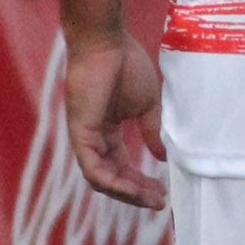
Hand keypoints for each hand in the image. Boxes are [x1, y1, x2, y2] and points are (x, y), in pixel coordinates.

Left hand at [64, 29, 167, 207]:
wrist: (107, 42)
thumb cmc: (125, 65)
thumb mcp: (147, 106)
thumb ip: (153, 131)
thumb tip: (163, 157)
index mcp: (107, 130)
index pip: (121, 165)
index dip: (141, 182)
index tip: (163, 191)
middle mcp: (93, 138)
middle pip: (112, 177)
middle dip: (137, 192)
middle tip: (160, 202)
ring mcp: (84, 138)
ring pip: (101, 179)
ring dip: (127, 193)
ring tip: (151, 199)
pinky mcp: (80, 135)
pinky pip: (93, 169)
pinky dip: (113, 183)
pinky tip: (134, 189)